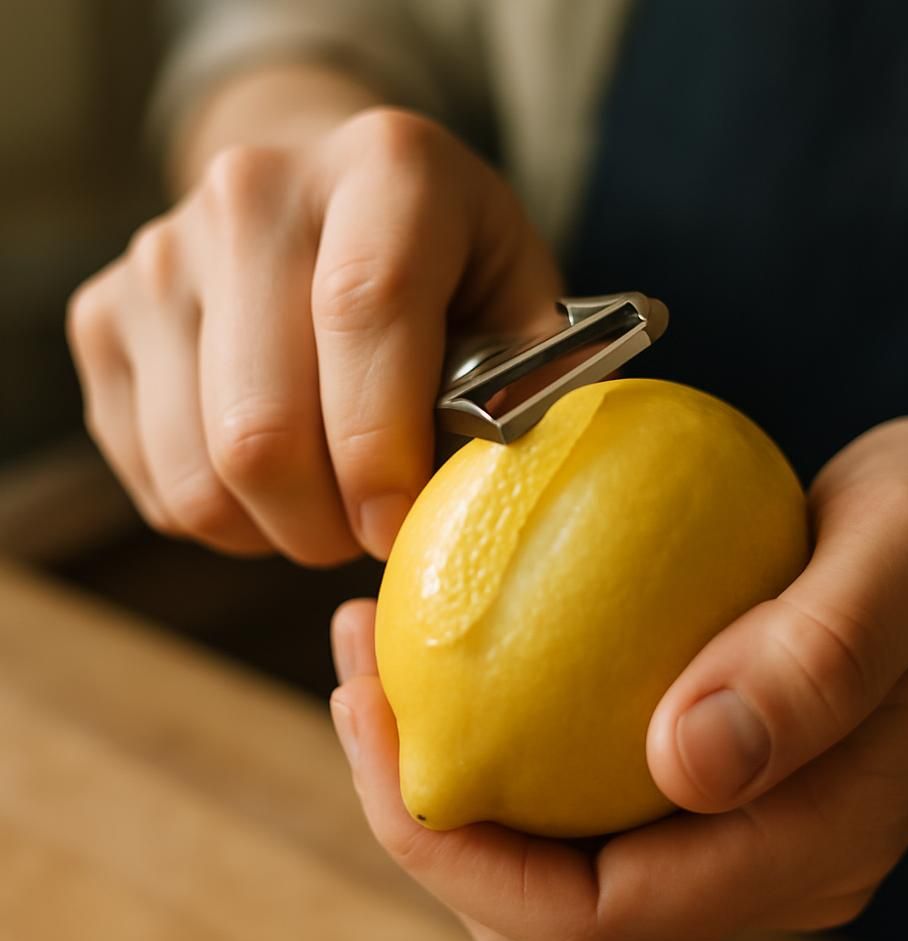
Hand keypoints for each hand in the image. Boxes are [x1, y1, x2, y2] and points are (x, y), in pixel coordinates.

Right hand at [67, 108, 560, 562]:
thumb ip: (530, 385)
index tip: (400, 530)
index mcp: (386, 166)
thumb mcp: (518, 302)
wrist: (325, 211)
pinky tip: (273, 480)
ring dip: (277, 530)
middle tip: (374, 533)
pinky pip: (155, 482)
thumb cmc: (444, 275)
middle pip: (262, 425)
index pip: (366, 311)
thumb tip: (497, 496)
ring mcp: (162, 253)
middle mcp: (255, 191)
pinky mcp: (103, 315)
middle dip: (327, 526)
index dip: (383, 449)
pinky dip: (223, 518)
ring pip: (201, 474)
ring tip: (330, 502)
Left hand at [329, 416, 907, 940]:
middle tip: (357, 680)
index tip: (381, 724)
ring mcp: (732, 825)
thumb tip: (686, 762)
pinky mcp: (709, 775)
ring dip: (442, 783)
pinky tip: (456, 644)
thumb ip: (819, 658)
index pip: (596, 918)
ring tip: (379, 660)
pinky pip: (571, 792)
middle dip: (422, 822)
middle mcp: (761, 861)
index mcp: (809, 841)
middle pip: (543, 913)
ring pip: (544, 866)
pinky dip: (492, 736)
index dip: (461, 857)